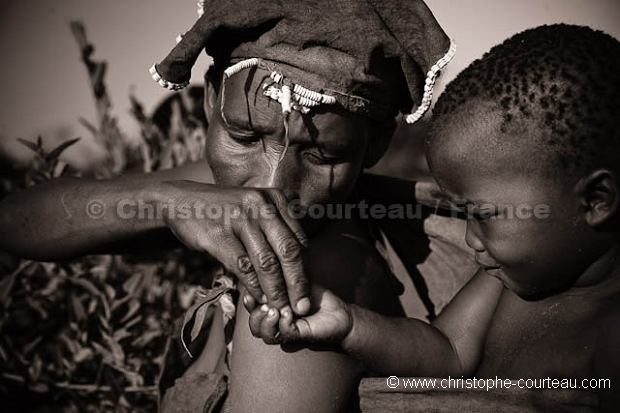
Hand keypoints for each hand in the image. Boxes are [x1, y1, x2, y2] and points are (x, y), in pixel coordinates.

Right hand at [159, 180, 310, 313]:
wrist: (182, 202)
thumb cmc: (225, 212)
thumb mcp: (255, 210)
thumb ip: (276, 231)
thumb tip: (298, 268)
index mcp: (276, 200)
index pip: (298, 240)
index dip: (306, 269)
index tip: (309, 292)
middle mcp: (261, 206)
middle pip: (288, 251)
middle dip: (297, 283)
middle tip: (302, 307)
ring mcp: (240, 219)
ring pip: (267, 262)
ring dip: (276, 291)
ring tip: (281, 309)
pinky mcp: (219, 234)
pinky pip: (242, 266)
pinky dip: (253, 286)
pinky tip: (258, 299)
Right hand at [248, 284, 351, 344]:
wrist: (339, 312)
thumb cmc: (316, 297)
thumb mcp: (293, 282)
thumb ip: (277, 279)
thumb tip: (260, 268)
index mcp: (272, 309)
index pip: (252, 308)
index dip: (248, 301)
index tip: (251, 291)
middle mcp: (276, 323)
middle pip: (253, 325)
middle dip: (254, 313)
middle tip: (265, 303)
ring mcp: (286, 331)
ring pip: (263, 334)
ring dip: (265, 321)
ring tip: (274, 310)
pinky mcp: (298, 336)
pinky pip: (282, 333)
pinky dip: (282, 323)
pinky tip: (288, 314)